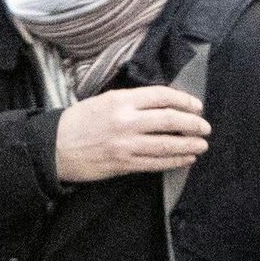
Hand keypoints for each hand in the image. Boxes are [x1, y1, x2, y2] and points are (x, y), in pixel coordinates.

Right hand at [52, 86, 207, 184]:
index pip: (162, 96)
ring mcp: (125, 144)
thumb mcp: (104, 100)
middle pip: (170, 120)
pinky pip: (155, 163)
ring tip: (201, 145)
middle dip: (193, 124)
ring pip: (167, 145)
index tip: (197, 106)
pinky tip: (185, 159)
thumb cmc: (78, 122)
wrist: (54, 147)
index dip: (184, 101)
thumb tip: (163, 105)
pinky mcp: (123, 164)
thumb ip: (132, 102)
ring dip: (189, 145)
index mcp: (121, 100)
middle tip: (205, 127)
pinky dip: (174, 161)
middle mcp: (126, 121)